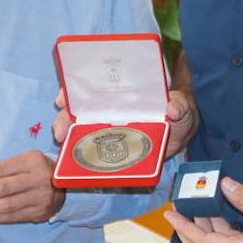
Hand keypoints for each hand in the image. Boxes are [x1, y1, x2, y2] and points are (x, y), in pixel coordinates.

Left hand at [0, 150, 64, 223]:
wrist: (62, 184)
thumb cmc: (35, 170)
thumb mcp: (24, 161)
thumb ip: (3, 169)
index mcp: (32, 160)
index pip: (0, 170)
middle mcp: (38, 177)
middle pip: (3, 188)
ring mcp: (40, 196)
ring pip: (7, 205)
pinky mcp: (39, 211)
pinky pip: (13, 216)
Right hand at [51, 87, 197, 159]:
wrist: (182, 133)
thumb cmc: (179, 111)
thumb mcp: (182, 105)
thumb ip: (180, 104)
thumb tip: (172, 109)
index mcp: (124, 90)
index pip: (93, 83)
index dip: (75, 87)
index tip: (65, 96)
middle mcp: (111, 105)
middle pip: (80, 106)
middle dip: (65, 115)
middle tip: (59, 129)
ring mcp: (109, 125)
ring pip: (80, 126)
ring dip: (67, 133)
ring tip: (62, 141)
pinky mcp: (112, 145)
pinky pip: (92, 148)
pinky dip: (81, 154)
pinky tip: (73, 159)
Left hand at [163, 177, 242, 242]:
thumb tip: (223, 184)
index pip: (205, 242)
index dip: (185, 227)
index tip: (171, 214)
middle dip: (188, 230)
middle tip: (177, 211)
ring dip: (204, 227)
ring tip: (195, 205)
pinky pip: (228, 241)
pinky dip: (219, 227)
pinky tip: (217, 210)